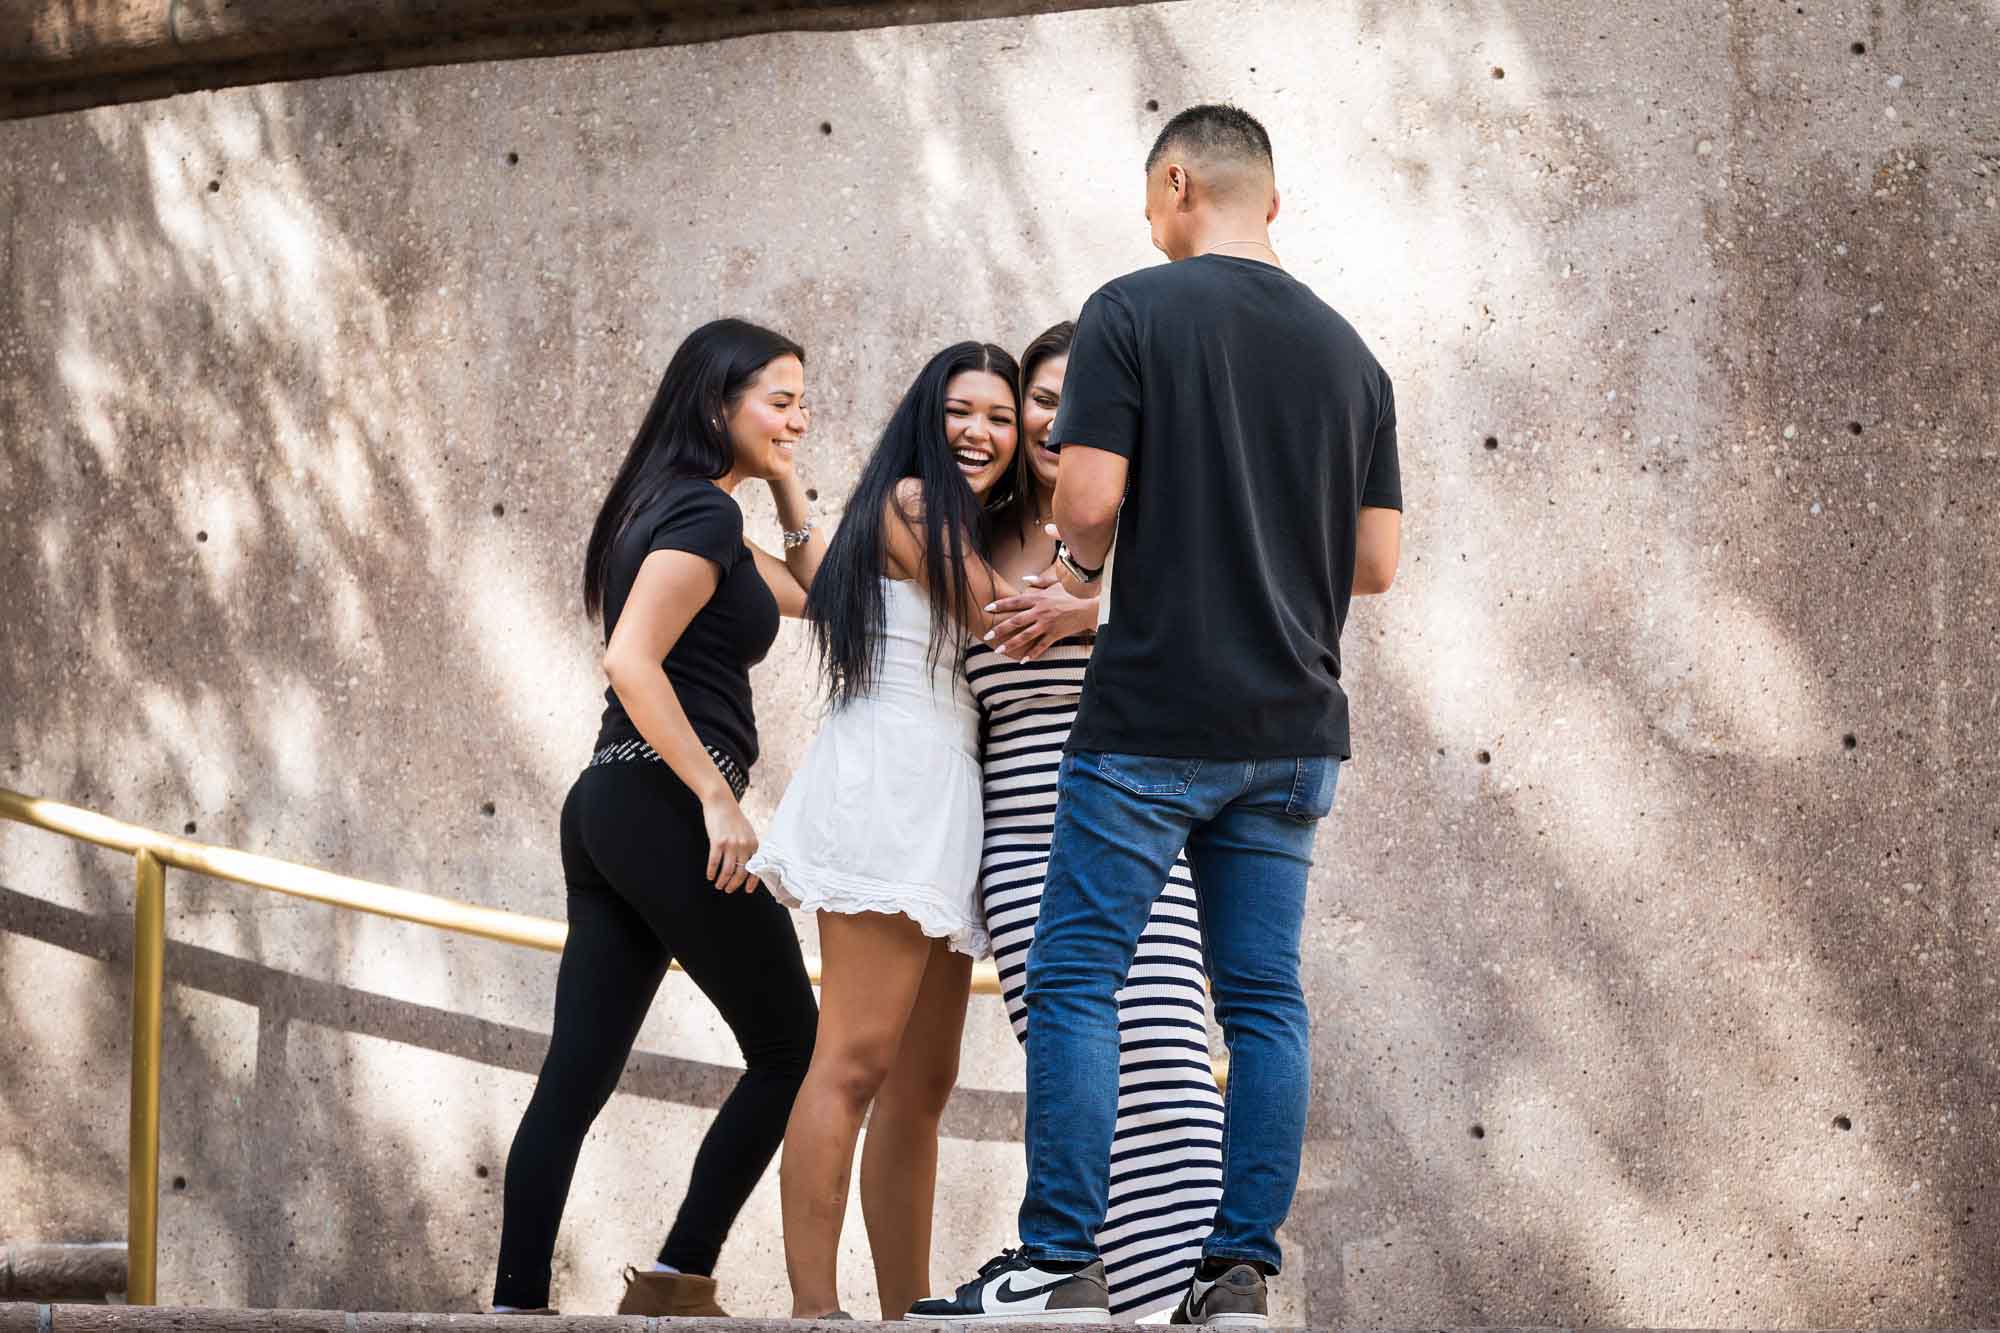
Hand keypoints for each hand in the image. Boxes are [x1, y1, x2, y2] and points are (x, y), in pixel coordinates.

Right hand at [702, 796, 760, 892]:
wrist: (721, 802)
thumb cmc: (733, 817)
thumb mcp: (747, 832)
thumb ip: (749, 846)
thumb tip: (748, 865)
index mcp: (754, 844)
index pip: (755, 868)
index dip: (751, 882)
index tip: (747, 890)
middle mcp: (744, 846)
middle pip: (740, 873)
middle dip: (734, 884)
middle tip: (728, 889)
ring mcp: (731, 844)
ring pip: (727, 871)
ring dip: (722, 881)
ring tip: (718, 885)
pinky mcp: (717, 842)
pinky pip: (714, 863)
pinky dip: (711, 872)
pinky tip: (709, 876)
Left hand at [983, 582, 1097, 660]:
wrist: (1085, 610)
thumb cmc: (1068, 597)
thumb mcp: (1054, 584)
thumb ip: (1038, 580)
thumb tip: (1024, 578)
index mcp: (1038, 599)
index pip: (1015, 601)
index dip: (1000, 604)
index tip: (987, 608)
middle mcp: (1040, 612)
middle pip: (1016, 621)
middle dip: (1000, 628)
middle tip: (987, 634)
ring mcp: (1046, 624)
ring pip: (1025, 636)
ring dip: (1011, 644)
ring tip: (998, 650)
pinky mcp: (1054, 634)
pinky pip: (1041, 646)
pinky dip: (1032, 654)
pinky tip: (1022, 661)